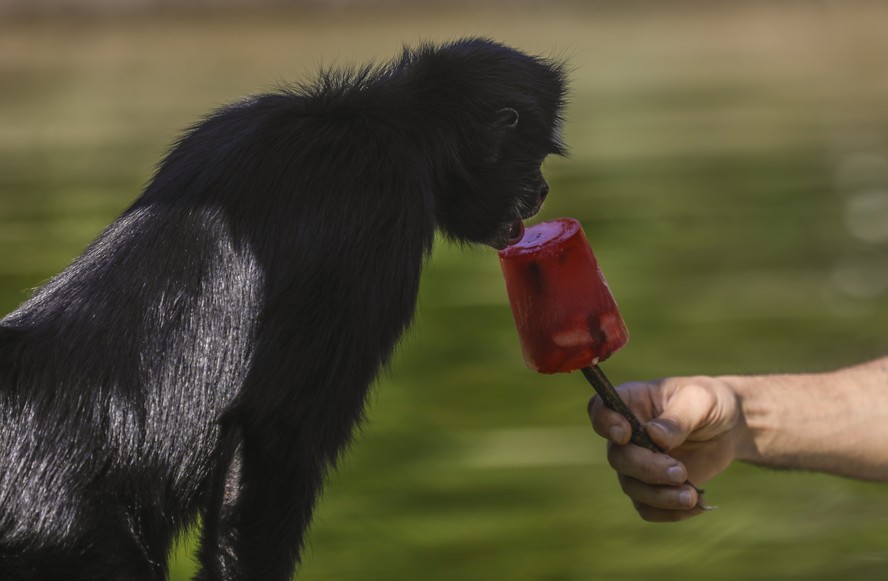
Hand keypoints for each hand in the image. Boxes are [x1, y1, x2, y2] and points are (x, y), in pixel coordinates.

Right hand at [588, 376, 740, 521]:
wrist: (729, 429)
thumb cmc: (710, 403)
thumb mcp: (700, 400)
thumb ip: (677, 418)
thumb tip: (653, 436)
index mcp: (632, 402)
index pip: (600, 410)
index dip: (605, 423)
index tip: (625, 434)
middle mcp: (627, 433)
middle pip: (617, 456)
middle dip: (646, 468)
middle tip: (679, 471)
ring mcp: (637, 462)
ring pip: (631, 486)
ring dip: (659, 496)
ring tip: (692, 496)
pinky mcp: (652, 486)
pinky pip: (647, 507)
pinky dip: (668, 512)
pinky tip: (695, 505)